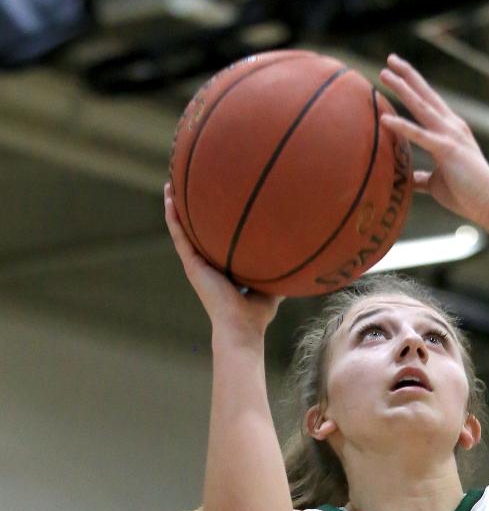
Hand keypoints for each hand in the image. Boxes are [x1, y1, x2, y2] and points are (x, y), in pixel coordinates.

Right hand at [164, 184, 281, 338]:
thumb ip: (278, 273)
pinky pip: (179, 235)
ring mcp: (196, 264)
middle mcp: (206, 265)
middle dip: (192, 211)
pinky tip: (170, 196)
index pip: (215, 243)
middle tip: (189, 186)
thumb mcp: (270, 289)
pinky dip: (172, 216)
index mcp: (221, 270)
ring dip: (175, 207)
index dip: (213, 225)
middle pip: (196, 233)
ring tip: (172, 183)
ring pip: (182, 230)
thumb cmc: (256, 315)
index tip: (215, 204)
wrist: (241, 327)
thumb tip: (296, 260)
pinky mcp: (191, 264)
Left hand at [379, 54, 488, 231]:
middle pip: (425, 95)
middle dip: (407, 75)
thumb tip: (409, 179)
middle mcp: (452, 127)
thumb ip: (423, 177)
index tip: (398, 71)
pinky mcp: (447, 151)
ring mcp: (450, 136)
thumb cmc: (468, 196)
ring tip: (384, 73)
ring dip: (403, 88)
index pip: (430, 103)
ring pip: (422, 106)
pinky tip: (385, 119)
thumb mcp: (439, 183)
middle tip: (389, 59)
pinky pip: (420, 136)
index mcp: (451, 131)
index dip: (414, 85)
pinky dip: (402, 126)